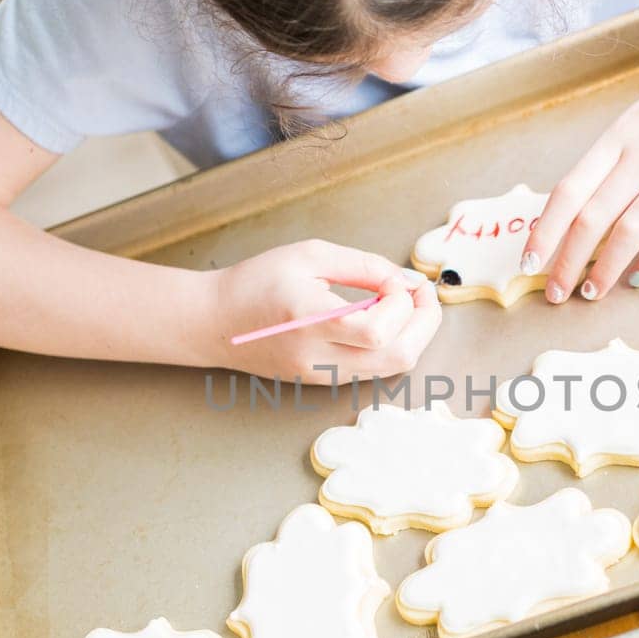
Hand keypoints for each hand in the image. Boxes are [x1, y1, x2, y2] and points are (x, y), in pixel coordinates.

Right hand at [210, 239, 440, 379]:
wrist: (213, 323)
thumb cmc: (256, 282)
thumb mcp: (309, 255)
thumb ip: (363, 266)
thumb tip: (406, 281)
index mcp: (310, 320)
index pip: (377, 330)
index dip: (402, 304)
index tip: (395, 280)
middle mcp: (318, 356)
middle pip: (397, 357)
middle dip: (425, 322)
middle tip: (421, 293)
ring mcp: (322, 375)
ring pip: (391, 367)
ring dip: (412, 334)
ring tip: (402, 303)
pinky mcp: (323, 381)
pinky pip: (373, 368)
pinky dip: (391, 344)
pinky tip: (380, 319)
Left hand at [523, 47, 638, 300]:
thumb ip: (613, 159)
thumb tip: (578, 207)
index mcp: (619, 137)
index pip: (568, 191)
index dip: (544, 231)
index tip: (528, 262)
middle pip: (593, 217)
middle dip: (567, 261)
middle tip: (554, 293)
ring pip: (631, 230)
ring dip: (606, 268)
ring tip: (592, 293)